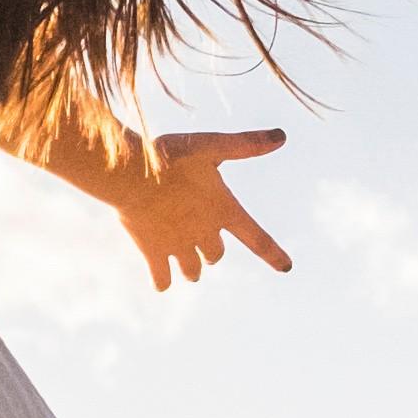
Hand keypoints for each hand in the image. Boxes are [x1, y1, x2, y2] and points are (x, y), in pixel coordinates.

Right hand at [110, 128, 292, 292]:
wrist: (130, 173)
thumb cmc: (170, 156)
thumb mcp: (211, 144)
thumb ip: (246, 144)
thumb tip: (283, 136)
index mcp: (224, 210)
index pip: (258, 239)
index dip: (274, 254)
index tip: (287, 267)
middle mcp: (205, 233)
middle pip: (216, 255)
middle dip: (212, 252)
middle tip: (201, 239)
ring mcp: (178, 246)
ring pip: (193, 271)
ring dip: (191, 268)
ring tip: (184, 259)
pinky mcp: (153, 252)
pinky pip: (162, 279)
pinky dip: (164, 282)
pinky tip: (162, 282)